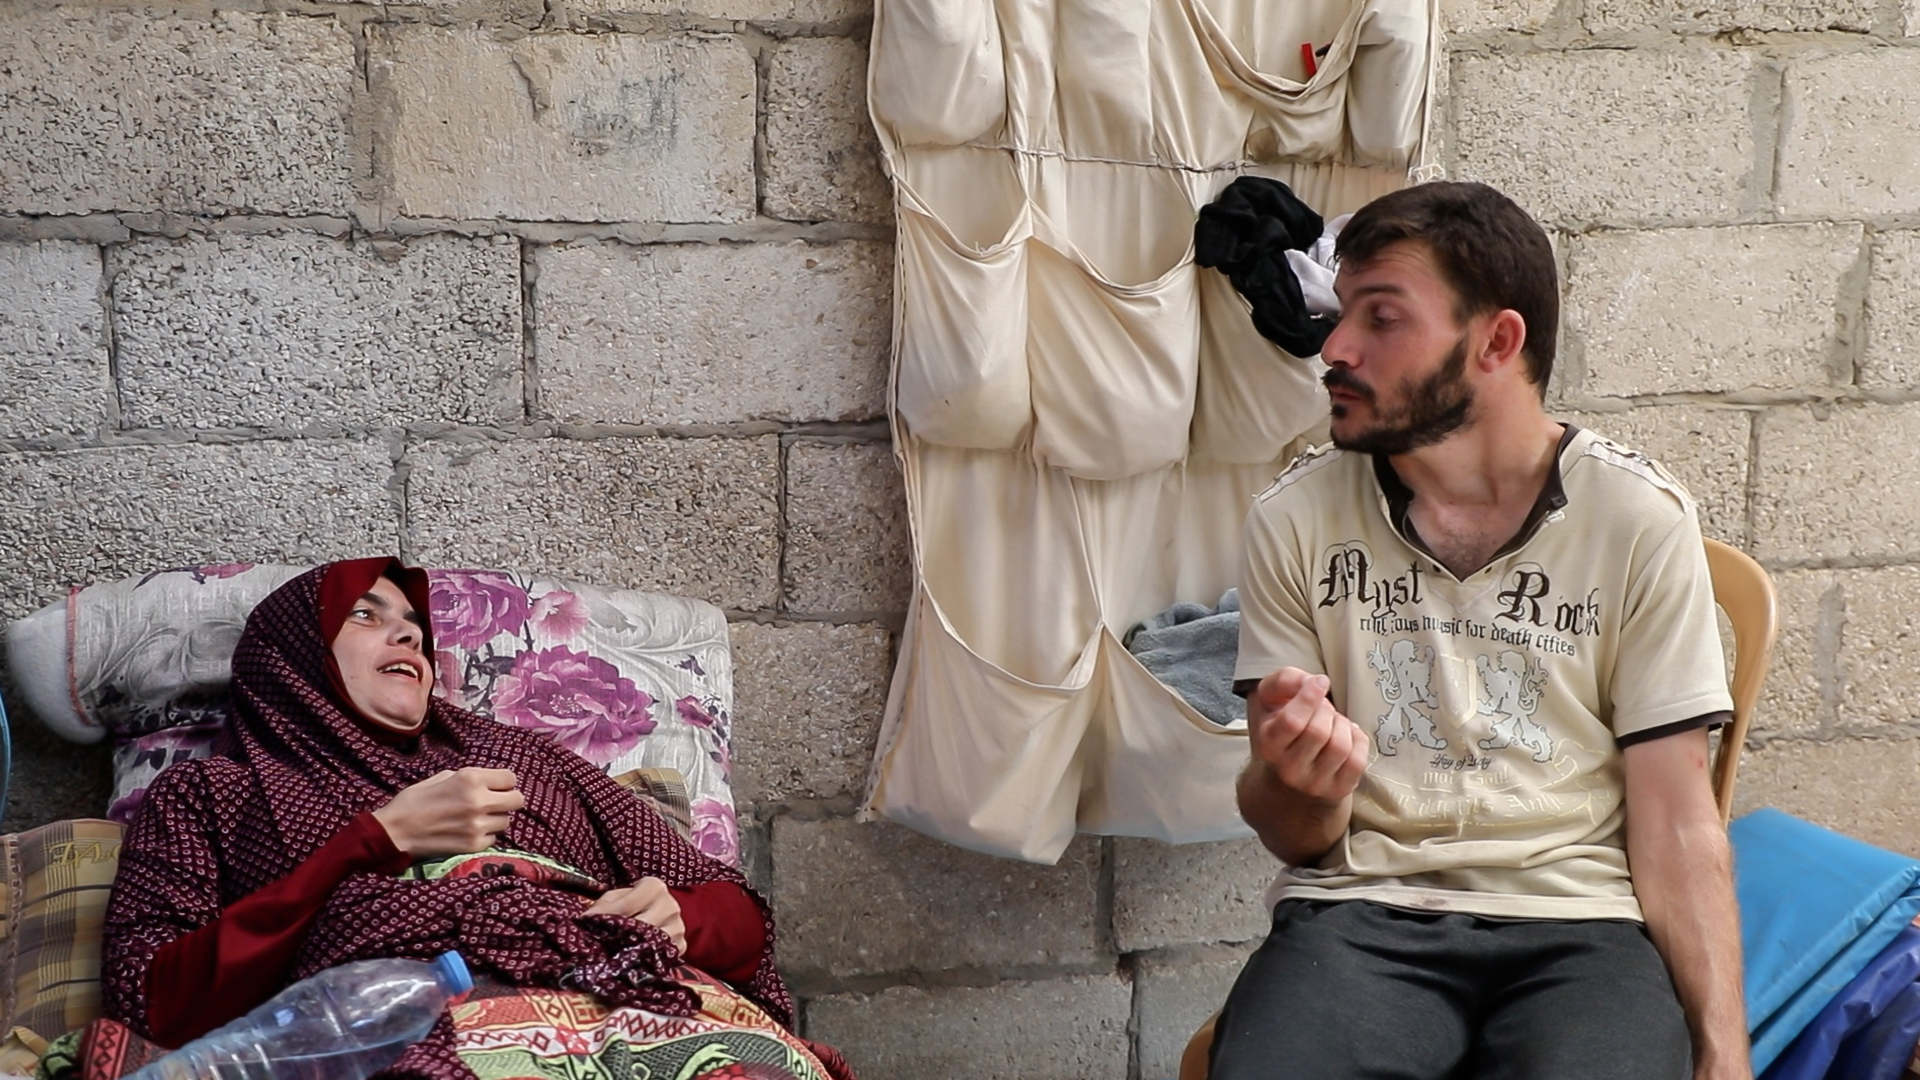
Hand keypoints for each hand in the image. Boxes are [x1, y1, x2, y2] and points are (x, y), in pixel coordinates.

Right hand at [372, 767, 525, 857]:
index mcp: (470, 778)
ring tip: (475, 818)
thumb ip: (471, 778)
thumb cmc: (415, 800)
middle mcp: (478, 801)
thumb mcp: (443, 777)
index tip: (496, 787)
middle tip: (494, 803)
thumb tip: (492, 782)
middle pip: (518, 800)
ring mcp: (478, 825)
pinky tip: (467, 832)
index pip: (511, 778)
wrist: (395, 831)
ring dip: (495, 819)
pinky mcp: (474, 845)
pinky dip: (485, 835)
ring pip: (506, 821)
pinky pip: (493, 838)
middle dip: (508, 800)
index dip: (504, 782)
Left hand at [584, 877, 686, 953]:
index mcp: (654, 887)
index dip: (606, 915)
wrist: (663, 912)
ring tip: (613, 954)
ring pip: (651, 942)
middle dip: (618, 936)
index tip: (588, 924)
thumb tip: (585, 920)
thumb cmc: (634, 903)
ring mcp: (678, 926)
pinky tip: (631, 960)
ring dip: (630, 950)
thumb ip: (603, 906)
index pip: (628, 904)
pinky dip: (644, 959)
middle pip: (641, 925)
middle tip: (599, 945)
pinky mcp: (681, 945)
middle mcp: (670, 905)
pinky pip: (660, 955)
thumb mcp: (618, 897)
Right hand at [1249, 667, 1369, 803]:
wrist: (1285, 781)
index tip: (1320, 681)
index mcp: (1268, 745)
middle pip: (1319, 731)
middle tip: (1322, 707)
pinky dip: (1357, 739)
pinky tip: (1345, 736)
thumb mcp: (1268, 700)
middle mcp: (1288, 770)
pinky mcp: (1338, 790)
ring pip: (1340, 745)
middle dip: (1326, 709)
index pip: (1292, 722)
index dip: (1310, 697)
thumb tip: (1314, 682)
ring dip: (1341, 724)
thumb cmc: (1279, 731)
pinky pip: (1357, 760)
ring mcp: (1314, 784)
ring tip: (1332, 722)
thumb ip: (1284, 681)